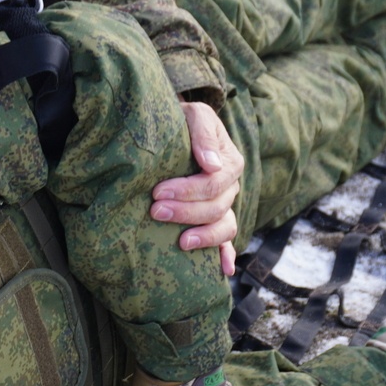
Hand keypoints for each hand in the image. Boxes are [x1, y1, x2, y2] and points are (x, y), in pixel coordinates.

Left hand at [151, 101, 242, 274]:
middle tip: (156, 211)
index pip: (214, 183)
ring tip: (180, 243)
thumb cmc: (183, 120)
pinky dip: (226, 255)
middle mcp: (230, 186)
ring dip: (204, 237)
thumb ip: (203, 134)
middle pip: (216, 207)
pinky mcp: (214, 219)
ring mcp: (224, 205)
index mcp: (228, 162)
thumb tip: (211, 164)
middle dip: (186, 212)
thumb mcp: (194, 115)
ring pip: (224, 227)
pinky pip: (226, 240)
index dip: (187, 190)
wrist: (176, 128)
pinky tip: (223, 270)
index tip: (158, 191)